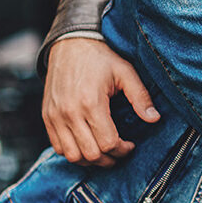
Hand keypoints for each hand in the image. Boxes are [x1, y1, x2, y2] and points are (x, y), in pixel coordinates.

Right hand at [42, 38, 159, 166]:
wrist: (69, 43)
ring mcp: (55, 116)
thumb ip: (140, 97)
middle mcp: (70, 112)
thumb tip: (154, 119)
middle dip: (109, 158)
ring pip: (72, 155)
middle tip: (120, 151)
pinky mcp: (47, 117)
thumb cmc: (99, 57)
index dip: (123, 149)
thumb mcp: (125, 72)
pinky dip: (73, 152)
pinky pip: (58, 147)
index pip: (108, 143)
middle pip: (91, 154)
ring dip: (91, 159)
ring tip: (104, 151)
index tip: (130, 144)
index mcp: (90, 102)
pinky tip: (87, 144)